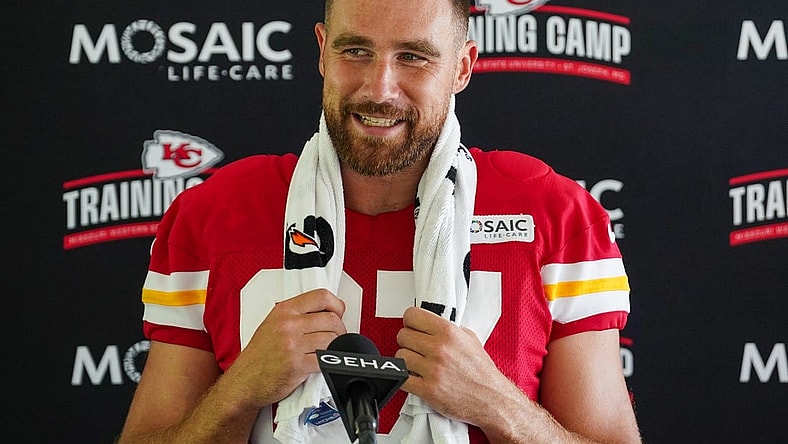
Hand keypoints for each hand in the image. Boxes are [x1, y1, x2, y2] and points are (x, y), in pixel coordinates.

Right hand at [226, 289, 346, 409]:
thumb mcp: (273, 324)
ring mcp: (292, 344)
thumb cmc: (258, 356)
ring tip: (328, 351)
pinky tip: (321, 363)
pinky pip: (325, 359)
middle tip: (336, 336)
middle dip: (339, 329)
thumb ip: (297, 316)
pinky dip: (328, 362)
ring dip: (335, 347)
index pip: (321, 296)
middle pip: (331, 319)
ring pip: (332, 339)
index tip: (338, 312)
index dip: (336, 305)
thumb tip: (325, 312)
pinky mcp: (297, 365)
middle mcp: (288, 325)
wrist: (244, 381)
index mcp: (284, 311)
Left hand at [394, 307, 517, 426]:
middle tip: (416, 348)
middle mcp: (439, 349)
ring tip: (417, 364)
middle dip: (408, 342)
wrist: (492, 399)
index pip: (412, 316)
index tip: (412, 327)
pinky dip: (405, 379)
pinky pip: (403, 379)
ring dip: (406, 360)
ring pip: (401, 356)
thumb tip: (431, 323)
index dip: (410, 322)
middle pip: (403, 336)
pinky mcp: (428, 390)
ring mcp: (433, 370)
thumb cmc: (481, 372)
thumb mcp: (470, 339)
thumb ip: (449, 329)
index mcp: (448, 332)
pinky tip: (415, 378)